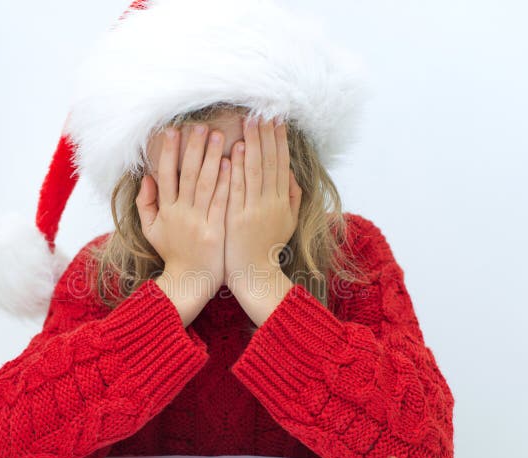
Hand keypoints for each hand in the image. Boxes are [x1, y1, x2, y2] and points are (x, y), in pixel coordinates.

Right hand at [137, 123, 230, 322]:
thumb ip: (146, 203)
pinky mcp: (215, 230)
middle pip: (187, 174)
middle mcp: (181, 213)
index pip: (166, 174)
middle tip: (201, 126)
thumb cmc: (173, 255)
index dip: (169, 151)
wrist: (189, 282)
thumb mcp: (151, 230)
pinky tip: (231, 164)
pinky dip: (225, 182)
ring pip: (205, 184)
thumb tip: (146, 177)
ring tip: (219, 136)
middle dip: (193, 148)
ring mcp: (198, 222)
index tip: (173, 130)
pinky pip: (221, 202)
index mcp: (165, 211)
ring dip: (212, 157)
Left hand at [224, 116, 300, 298]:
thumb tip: (290, 173)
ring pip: (255, 171)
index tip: (276, 120)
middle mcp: (270, 203)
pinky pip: (237, 189)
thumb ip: (292, 197)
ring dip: (253, 144)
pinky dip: (238, 168)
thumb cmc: (267, 248)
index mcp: (282, 201)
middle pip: (269, 162)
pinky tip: (236, 149)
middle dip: (266, 135)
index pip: (281, 164)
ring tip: (250, 121)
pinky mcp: (237, 219)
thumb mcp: (287, 222)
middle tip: (262, 111)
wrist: (255, 275)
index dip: (279, 140)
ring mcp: (253, 210)